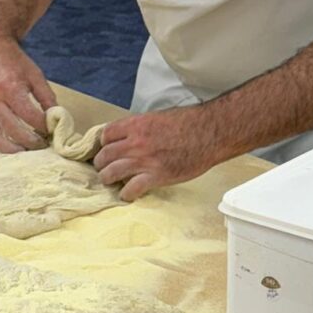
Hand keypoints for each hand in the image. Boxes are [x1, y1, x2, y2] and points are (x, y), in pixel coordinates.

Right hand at [0, 37, 56, 161]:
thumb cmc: (13, 60)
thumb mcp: (35, 75)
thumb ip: (46, 97)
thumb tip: (56, 118)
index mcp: (10, 89)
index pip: (30, 116)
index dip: (43, 126)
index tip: (52, 131)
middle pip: (12, 130)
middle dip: (29, 142)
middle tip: (41, 147)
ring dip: (7, 149)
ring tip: (21, 155)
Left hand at [93, 106, 215, 200]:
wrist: (210, 133)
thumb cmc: (190, 123)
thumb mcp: (159, 117)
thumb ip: (142, 127)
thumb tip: (132, 136)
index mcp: (136, 125)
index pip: (106, 135)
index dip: (104, 143)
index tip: (106, 149)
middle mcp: (136, 142)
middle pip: (105, 155)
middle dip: (101, 163)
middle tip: (103, 168)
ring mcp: (144, 160)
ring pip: (111, 173)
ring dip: (108, 179)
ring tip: (110, 181)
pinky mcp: (155, 176)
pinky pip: (131, 189)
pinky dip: (126, 194)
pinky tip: (128, 195)